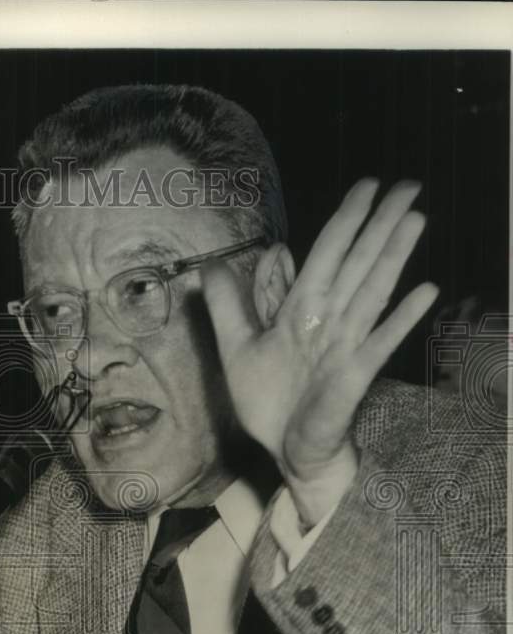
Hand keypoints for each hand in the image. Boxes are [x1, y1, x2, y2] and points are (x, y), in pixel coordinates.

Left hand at [201, 179, 438, 525]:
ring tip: (416, 219)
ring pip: (372, 292)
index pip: (326, 256)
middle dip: (379, 224)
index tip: (368, 186)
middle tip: (409, 184)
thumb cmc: (269, 400)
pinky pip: (379, 344)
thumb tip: (210, 265)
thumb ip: (226, 306)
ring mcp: (345, 347)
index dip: (345, 221)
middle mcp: (329, 321)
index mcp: (302, 311)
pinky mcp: (353, 377)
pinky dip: (400, 319)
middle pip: (357, 263)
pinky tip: (424, 292)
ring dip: (393, 256)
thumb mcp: (236, 348)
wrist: (285, 449)